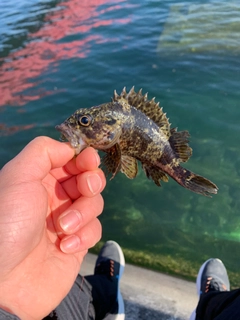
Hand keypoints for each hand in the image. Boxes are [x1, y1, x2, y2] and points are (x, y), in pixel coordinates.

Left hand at [0, 136, 105, 318]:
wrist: (5, 280)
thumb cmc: (8, 223)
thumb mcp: (18, 176)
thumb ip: (43, 152)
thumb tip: (70, 148)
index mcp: (40, 179)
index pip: (71, 161)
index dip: (84, 158)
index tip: (90, 160)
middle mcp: (56, 197)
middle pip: (88, 179)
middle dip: (91, 181)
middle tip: (85, 188)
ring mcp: (68, 220)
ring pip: (94, 204)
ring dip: (82, 213)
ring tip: (62, 228)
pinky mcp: (78, 242)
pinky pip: (94, 230)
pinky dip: (82, 236)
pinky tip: (63, 247)